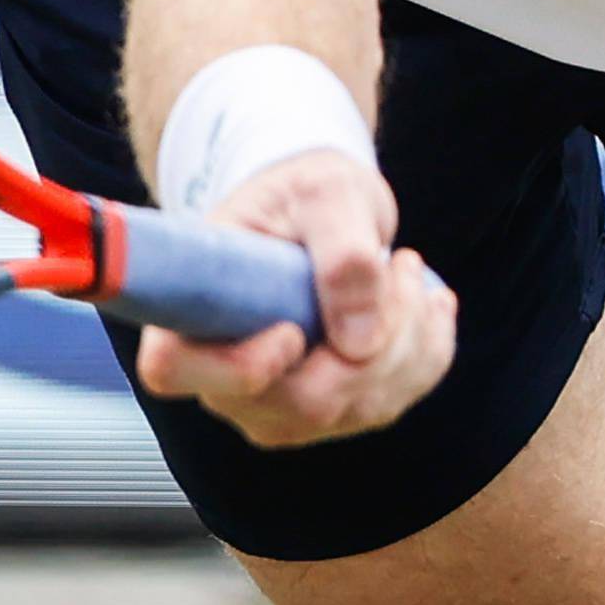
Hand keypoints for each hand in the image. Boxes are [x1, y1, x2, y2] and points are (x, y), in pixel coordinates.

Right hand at [130, 147, 456, 448]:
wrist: (318, 209)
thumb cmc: (304, 193)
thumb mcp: (325, 191)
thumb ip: (342, 249)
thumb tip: (359, 342)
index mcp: (189, 316)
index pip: (174, 371)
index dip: (238, 367)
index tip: (292, 330)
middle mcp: (224, 381)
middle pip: (304, 403)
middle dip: (377, 337)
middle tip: (401, 261)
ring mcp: (278, 407)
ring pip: (360, 406)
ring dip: (410, 335)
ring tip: (408, 266)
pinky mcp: (328, 414)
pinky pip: (391, 402)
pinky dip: (427, 350)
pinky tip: (430, 304)